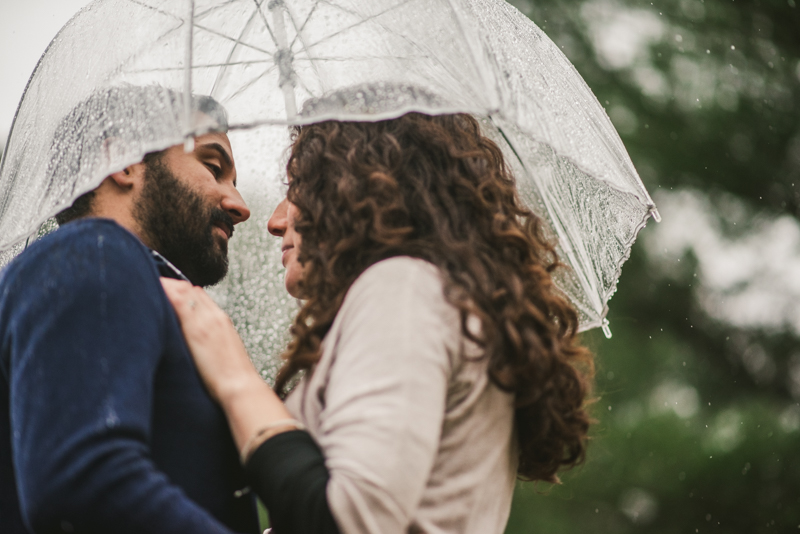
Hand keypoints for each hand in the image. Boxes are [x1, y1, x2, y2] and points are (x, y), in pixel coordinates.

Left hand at [160, 278, 260, 402]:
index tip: (164, 290)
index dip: (180, 289)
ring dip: (164, 285)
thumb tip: (196, 342)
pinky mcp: (195, 329)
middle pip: (189, 289)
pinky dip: (164, 291)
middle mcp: (214, 315)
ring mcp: (205, 320)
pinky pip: (177, 301)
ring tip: (141, 284)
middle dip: (169, 284)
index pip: (198, 295)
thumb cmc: (231, 378)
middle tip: (148, 284)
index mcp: (222, 320)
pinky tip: (148, 290)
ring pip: (182, 290)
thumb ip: (211, 343)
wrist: (240, 387)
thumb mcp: (224, 354)